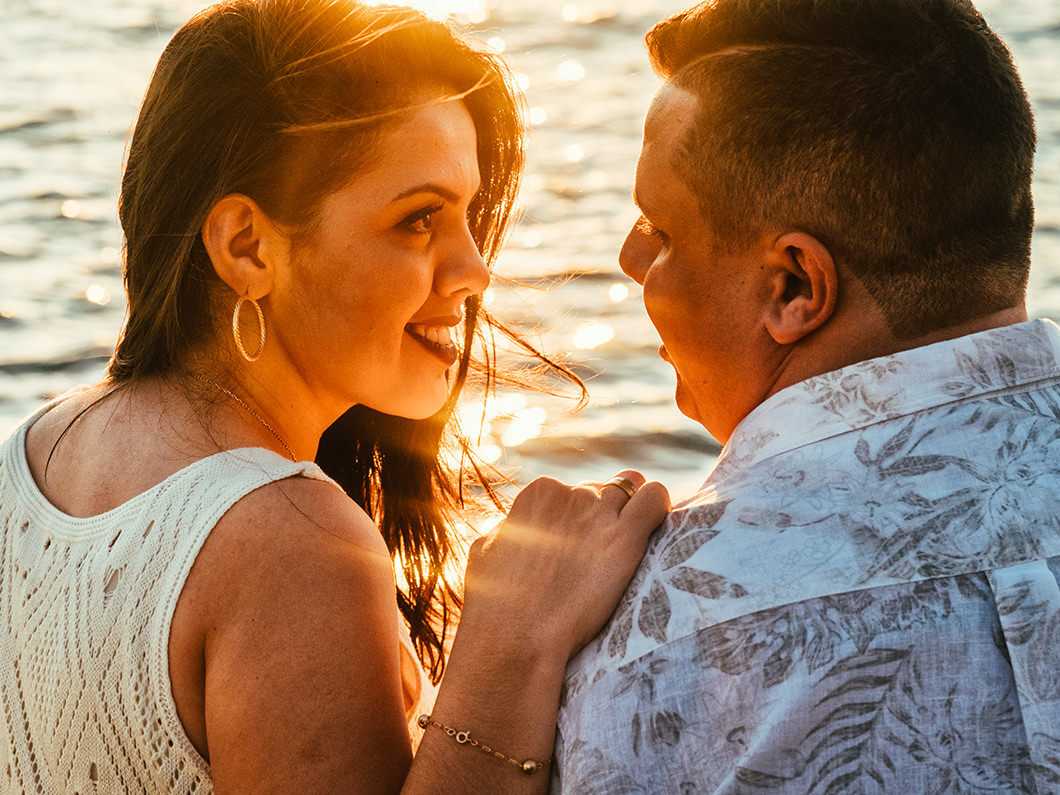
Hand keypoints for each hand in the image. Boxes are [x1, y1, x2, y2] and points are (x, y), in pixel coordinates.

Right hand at [461, 469, 669, 661]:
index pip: (572, 489)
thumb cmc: (494, 604)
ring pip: (632, 487)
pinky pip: (655, 498)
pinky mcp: (625, 538)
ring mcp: (598, 513)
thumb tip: (514, 525)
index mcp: (538, 493)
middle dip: (604, 516)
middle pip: (603, 490)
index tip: (576, 548)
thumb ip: (508, 529)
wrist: (515, 638)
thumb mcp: (486, 550)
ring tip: (628, 546)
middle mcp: (570, 494)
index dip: (577, 519)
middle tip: (600, 556)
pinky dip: (658, 507)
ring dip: (632, 510)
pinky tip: (654, 530)